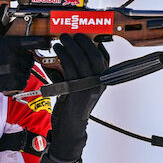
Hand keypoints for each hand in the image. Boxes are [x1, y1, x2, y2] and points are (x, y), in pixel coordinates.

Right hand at [0, 6, 47, 101]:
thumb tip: (3, 8)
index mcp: (11, 43)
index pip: (35, 42)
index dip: (43, 42)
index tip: (47, 42)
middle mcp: (15, 56)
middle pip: (30, 58)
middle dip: (24, 59)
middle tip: (12, 60)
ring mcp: (15, 70)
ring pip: (27, 71)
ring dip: (21, 71)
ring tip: (7, 69)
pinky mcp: (12, 82)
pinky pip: (22, 82)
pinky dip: (17, 82)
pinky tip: (6, 77)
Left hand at [48, 34, 108, 161]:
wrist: (69, 128)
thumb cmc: (73, 107)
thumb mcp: (80, 86)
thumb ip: (79, 71)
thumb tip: (71, 51)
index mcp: (103, 81)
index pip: (104, 57)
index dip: (96, 43)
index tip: (86, 35)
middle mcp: (99, 83)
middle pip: (93, 55)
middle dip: (82, 41)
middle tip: (71, 34)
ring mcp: (89, 88)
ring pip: (81, 60)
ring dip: (70, 47)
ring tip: (61, 40)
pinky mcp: (77, 91)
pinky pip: (70, 69)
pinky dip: (63, 57)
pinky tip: (57, 51)